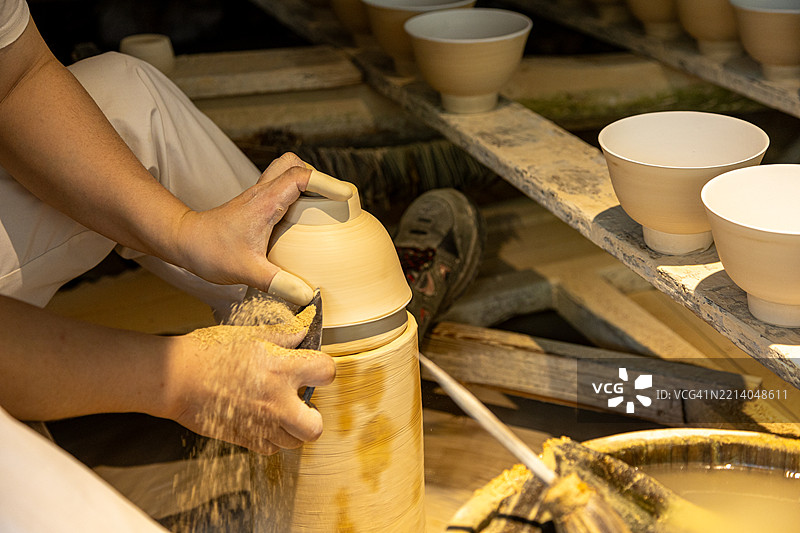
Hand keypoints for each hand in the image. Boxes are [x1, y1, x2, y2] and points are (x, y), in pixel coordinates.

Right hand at [165, 314, 335, 454]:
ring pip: (294, 442)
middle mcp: (276, 402)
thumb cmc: (208, 352)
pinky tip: (263, 421)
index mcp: (281, 370)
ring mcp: (260, 424)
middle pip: (316, 426)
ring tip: (280, 411)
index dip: (324, 370)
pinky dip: (271, 439)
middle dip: (314, 416)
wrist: (176, 377)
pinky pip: (271, 449)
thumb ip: (282, 336)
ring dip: (292, 428)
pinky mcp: (244, 438)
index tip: (315, 369)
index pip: (327, 373)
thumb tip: (303, 332)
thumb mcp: (250, 335)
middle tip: (302, 403)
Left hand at [172, 153, 350, 304]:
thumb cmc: (210, 251)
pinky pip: (280, 188)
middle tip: (334, 198)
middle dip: (318, 176)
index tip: (347, 196)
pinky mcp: (254, 205)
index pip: (300, 177)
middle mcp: (262, 192)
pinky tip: (300, 220)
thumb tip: (309, 295)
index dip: (327, 183)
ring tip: (322, 205)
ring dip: (306, 181)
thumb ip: (278, 283)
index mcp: (265, 202)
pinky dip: (295, 195)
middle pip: (293, 164)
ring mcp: (257, 196)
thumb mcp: (246, 271)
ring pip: (286, 172)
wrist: (183, 241)